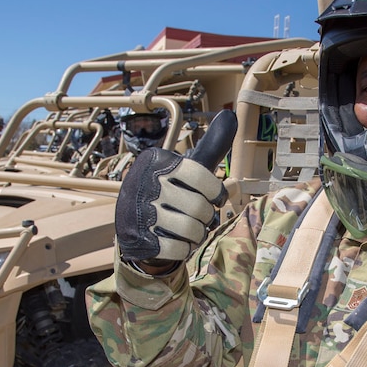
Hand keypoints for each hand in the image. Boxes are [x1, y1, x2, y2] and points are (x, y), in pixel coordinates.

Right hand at [115, 147, 225, 264]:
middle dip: (207, 217)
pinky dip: (184, 249)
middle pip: (199, 207)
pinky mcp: (138, 238)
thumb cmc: (172, 192)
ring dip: (198, 234)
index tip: (217, 199)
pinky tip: (180, 243)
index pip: (202, 177)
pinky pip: (177, 249)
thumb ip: (210, 146)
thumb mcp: (188, 167)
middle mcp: (145, 183)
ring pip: (190, 229)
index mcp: (157, 161)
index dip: (216, 193)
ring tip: (194, 231)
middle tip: (202, 218)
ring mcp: (139, 211)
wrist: (136, 225)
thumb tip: (230, 117)